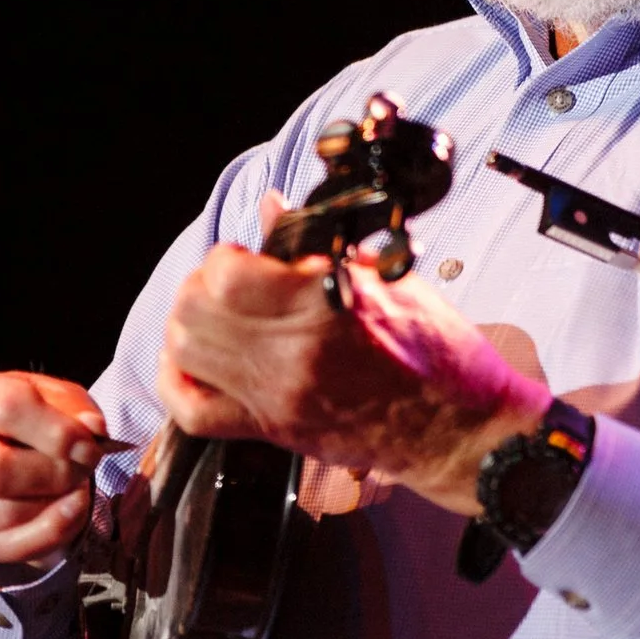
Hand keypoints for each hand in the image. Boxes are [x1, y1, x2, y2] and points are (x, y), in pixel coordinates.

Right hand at [0, 369, 108, 573]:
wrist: (7, 451)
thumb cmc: (30, 417)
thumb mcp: (55, 396)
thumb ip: (75, 408)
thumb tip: (91, 428)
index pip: (5, 408)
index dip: (57, 430)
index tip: (89, 444)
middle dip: (54, 472)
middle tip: (84, 468)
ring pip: (4, 513)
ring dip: (55, 503)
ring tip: (77, 486)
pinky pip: (8, 546)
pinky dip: (51, 532)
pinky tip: (70, 511)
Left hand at [157, 196, 549, 515]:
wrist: (461, 430)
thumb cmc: (440, 353)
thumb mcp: (389, 280)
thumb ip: (318, 246)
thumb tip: (272, 208)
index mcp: (325, 305)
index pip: (228, 272)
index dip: (229, 256)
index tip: (250, 256)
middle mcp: (292, 353)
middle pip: (194, 309)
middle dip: (202, 284)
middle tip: (230, 282)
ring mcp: (278, 396)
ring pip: (183, 352)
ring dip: (188, 324)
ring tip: (215, 316)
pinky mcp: (273, 430)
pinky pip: (193, 412)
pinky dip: (178, 382)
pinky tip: (191, 363)